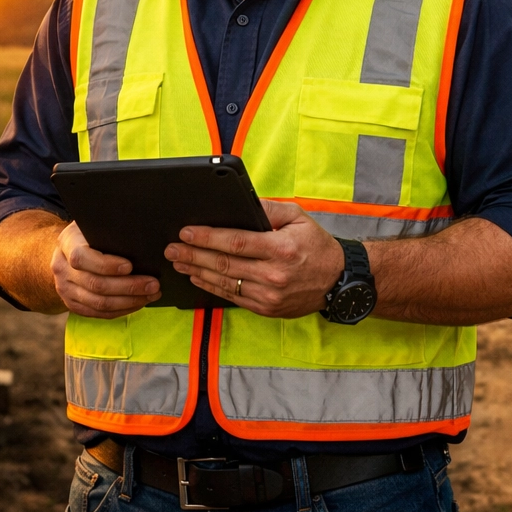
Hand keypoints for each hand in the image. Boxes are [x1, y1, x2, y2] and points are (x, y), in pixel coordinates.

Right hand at [51, 221, 160, 317]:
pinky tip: (139, 302)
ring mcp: (65, 289)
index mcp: (67, 243)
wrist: (68, 250)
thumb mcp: (95, 224)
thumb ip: (110, 229)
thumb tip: (141, 234)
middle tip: (153, 284)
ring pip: (98, 303)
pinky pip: (99, 313)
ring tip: (152, 294)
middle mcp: (62, 268)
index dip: (106, 265)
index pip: (82, 258)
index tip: (130, 266)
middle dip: (128, 286)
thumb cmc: (91, 233)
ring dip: (129, 301)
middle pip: (95, 284)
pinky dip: (122, 310)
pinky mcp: (73, 304)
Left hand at [165, 199, 344, 317]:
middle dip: (193, 255)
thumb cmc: (317, 246)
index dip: (207, 238)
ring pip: (224, 283)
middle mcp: (274, 274)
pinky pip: (232, 297)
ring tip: (178, 262)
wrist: (338, 281)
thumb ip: (268, 209)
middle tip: (172, 248)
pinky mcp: (266, 308)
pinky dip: (211, 286)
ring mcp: (269, 295)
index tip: (186, 232)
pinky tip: (198, 276)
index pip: (236, 242)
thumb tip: (240, 202)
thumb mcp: (298, 217)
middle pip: (224, 264)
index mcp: (282, 249)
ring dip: (197, 271)